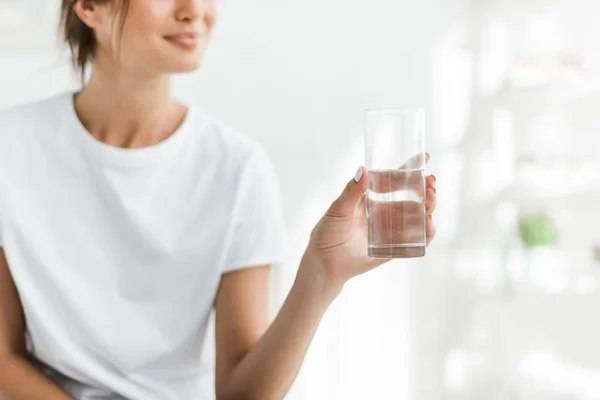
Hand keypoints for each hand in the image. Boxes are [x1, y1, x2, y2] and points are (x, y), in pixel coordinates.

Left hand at [300, 155, 436, 293]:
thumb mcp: (338, 209)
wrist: (324, 263)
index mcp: (372, 200)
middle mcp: (385, 214)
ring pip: (417, 218)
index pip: (395, 182)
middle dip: (425, 190)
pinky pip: (415, 240)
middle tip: (431, 183)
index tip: (425, 157)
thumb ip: (352, 191)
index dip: (411, 170)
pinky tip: (428, 224)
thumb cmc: (327, 233)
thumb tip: (363, 170)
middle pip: (412, 199)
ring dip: (428, 208)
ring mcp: (391, 232)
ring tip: (430, 200)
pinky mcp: (394, 249)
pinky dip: (426, 232)